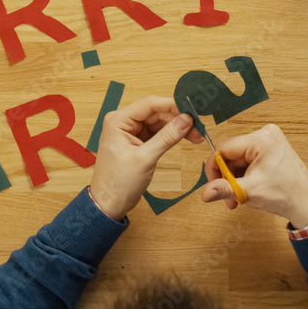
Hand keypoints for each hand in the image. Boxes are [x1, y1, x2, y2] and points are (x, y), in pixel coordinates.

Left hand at [90, 96, 202, 220]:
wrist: (109, 204)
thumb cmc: (119, 183)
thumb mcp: (146, 158)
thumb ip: (167, 137)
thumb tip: (186, 119)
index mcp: (119, 120)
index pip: (149, 104)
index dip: (173, 105)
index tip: (192, 110)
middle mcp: (123, 122)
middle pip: (156, 112)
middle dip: (178, 118)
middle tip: (198, 127)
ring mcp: (130, 132)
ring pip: (158, 122)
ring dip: (177, 127)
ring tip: (196, 135)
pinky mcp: (137, 142)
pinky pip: (157, 133)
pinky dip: (171, 135)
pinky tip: (185, 137)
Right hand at [202, 124, 307, 228]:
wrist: (307, 204)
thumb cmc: (285, 195)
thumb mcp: (250, 191)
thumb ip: (224, 189)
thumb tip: (204, 193)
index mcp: (261, 139)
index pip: (224, 148)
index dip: (214, 167)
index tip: (213, 185)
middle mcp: (266, 134)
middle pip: (231, 153)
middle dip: (227, 176)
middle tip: (229, 197)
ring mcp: (270, 140)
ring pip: (238, 158)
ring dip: (235, 178)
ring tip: (241, 196)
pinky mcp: (272, 148)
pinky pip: (248, 159)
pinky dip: (245, 175)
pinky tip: (249, 188)